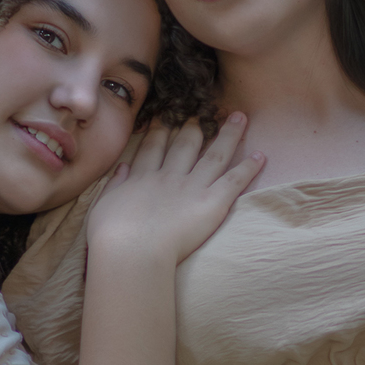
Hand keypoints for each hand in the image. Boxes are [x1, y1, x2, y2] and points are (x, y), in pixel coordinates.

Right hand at [86, 114, 264, 264]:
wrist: (131, 252)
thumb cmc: (111, 238)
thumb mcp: (102, 206)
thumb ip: (114, 184)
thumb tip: (122, 167)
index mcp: (142, 178)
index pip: (154, 148)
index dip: (162, 131)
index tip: (167, 117)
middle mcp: (169, 176)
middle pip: (186, 144)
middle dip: (195, 126)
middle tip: (203, 112)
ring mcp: (192, 187)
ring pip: (215, 154)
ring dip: (229, 135)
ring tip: (240, 117)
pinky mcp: (212, 202)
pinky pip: (234, 180)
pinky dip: (248, 168)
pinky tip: (261, 155)